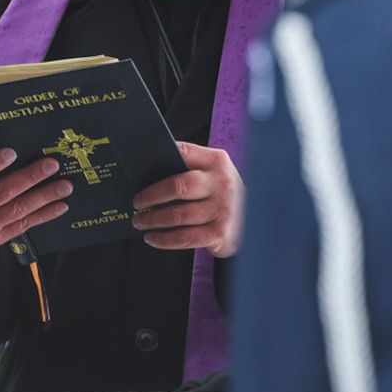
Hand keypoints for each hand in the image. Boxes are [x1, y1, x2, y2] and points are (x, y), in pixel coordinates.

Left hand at [132, 141, 242, 257]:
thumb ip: (189, 167)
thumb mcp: (213, 173)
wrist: (255, 221)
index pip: (183, 152)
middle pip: (178, 186)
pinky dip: (163, 239)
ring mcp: (223, 209)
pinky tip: (152, 238)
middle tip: (137, 202)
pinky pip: (184, 238)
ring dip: (152, 219)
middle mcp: (222, 183)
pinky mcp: (220, 233)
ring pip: (178, 215)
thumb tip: (148, 170)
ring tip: (140, 221)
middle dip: (151, 195)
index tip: (138, 168)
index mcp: (217, 161)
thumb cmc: (221, 194)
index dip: (159, 157)